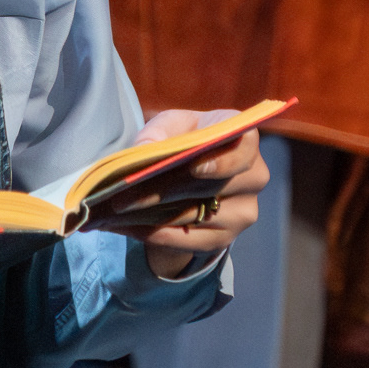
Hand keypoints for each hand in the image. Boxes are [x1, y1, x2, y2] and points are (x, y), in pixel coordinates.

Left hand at [92, 108, 268, 279]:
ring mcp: (243, 211)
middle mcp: (253, 177)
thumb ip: (158, 132)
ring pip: (195, 215)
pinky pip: (188, 241)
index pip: (245, 147)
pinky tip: (126, 227)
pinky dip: (155, 234)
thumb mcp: (171, 126)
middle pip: (211, 186)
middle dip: (164, 190)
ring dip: (151, 215)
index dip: (222, 159)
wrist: (192, 175)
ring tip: (115, 211)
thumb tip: (145, 149)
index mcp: (245, 140)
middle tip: (122, 195)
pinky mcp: (225, 238)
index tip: (194, 167)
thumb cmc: (185, 140)